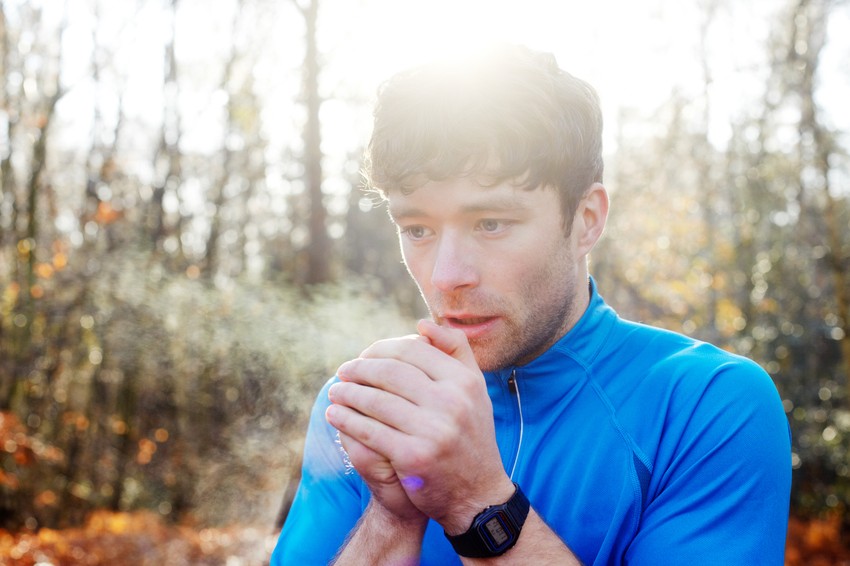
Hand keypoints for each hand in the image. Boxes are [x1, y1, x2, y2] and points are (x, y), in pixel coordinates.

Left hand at [326, 320, 513, 533]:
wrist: (478, 494)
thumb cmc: (471, 436)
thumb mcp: (475, 390)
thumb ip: (455, 351)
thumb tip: (421, 324)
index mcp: (465, 381)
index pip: (412, 349)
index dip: (381, 348)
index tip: (365, 354)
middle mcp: (452, 402)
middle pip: (390, 372)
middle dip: (359, 369)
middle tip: (343, 371)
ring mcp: (433, 430)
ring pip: (375, 400)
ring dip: (348, 393)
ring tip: (335, 391)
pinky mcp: (413, 456)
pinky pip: (369, 430)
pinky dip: (347, 420)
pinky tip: (335, 415)